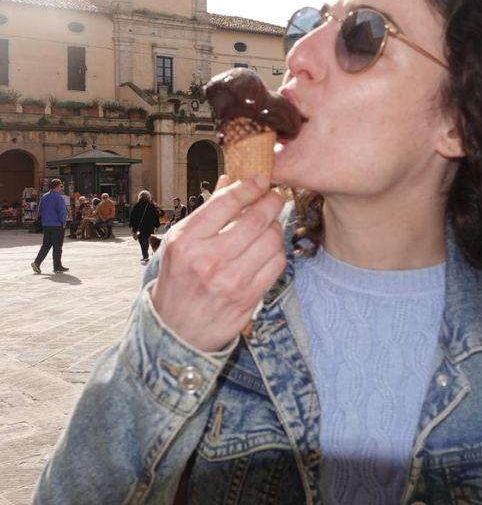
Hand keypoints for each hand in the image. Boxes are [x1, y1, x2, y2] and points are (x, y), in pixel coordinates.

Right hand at [150, 175, 286, 352]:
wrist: (175, 330)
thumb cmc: (179, 280)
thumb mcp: (180, 244)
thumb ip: (207, 212)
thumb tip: (231, 179)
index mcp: (186, 241)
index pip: (226, 202)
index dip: (250, 186)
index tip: (262, 180)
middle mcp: (208, 260)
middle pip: (256, 219)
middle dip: (272, 202)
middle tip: (275, 196)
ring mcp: (230, 281)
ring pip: (271, 240)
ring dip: (276, 227)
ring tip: (269, 225)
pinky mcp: (249, 297)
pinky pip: (276, 263)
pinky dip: (277, 251)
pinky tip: (268, 249)